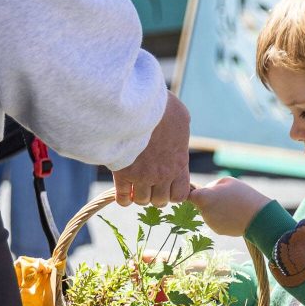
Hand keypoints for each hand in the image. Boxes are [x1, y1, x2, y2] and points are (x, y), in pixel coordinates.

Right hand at [112, 91, 190, 206]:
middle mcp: (162, 175)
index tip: (166, 184)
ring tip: (135, 184)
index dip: (173, 192)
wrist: (138, 104)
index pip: (180, 195)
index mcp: (178, 164)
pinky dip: (123, 198)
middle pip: (160, 201)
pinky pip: (123, 198)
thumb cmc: (161, 107)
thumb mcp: (181, 119)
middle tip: (148, 182)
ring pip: (142, 201)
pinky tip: (123, 189)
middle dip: (155, 194)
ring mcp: (142, 176)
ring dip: (139, 194)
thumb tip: (179, 135)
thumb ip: (181, 134)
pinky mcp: (123, 174)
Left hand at [189, 177, 270, 235]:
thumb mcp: (226, 181)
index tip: (196, 190)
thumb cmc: (242, 195)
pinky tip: (234, 215)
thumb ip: (211, 186)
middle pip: (200, 204)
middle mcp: (203, 212)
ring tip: (232, 205)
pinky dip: (222, 218)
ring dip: (216, 209)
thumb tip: (205, 192)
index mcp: (203, 197)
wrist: (257, 217)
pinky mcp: (218, 231)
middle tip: (224, 196)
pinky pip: (216, 221)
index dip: (192, 192)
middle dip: (208, 200)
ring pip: (209, 213)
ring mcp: (210, 223)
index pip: (189, 195)